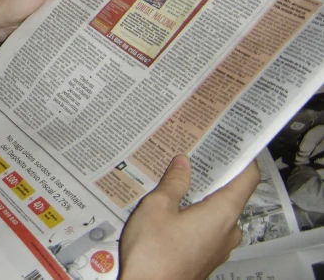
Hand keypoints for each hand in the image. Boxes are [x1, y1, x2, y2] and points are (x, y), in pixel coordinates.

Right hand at [118, 155, 259, 279]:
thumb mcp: (157, 207)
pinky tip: (173, 210)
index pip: (247, 179)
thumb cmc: (154, 252)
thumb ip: (173, 183)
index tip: (235, 142)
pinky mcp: (205, 259)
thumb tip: (183, 162)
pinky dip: (195, 215)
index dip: (244, 158)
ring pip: (217, 214)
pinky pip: (207, 230)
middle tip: (195, 156)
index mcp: (222, 213)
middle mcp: (227, 231)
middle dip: (214, 176)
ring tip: (178, 181)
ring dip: (201, 197)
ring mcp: (218, 248)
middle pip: (231, 195)